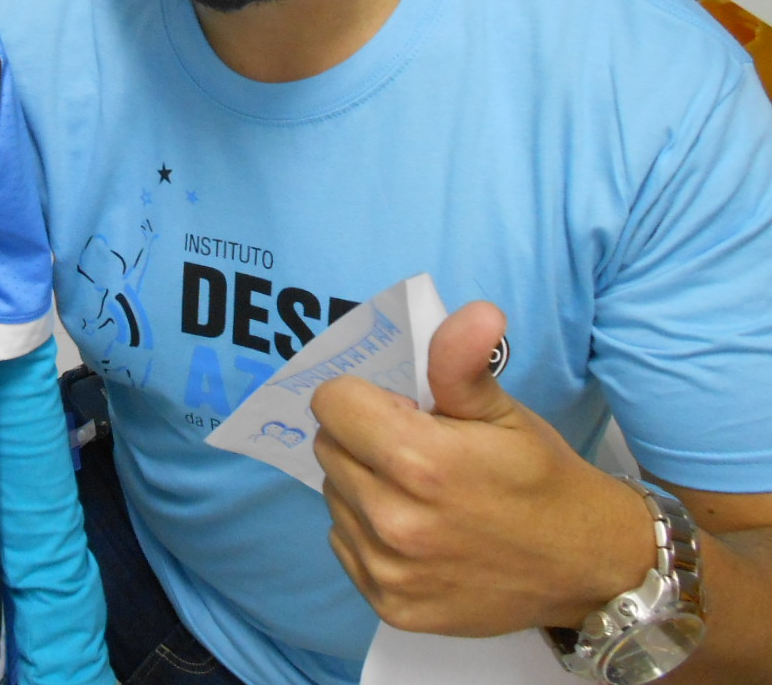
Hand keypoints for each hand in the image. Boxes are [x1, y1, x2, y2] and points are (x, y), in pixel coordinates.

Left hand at [311, 301, 652, 635]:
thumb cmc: (541, 479)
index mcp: (420, 462)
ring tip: (420, 493)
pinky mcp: (389, 604)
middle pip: (327, 448)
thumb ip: (464, 362)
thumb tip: (477, 312)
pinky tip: (417, 530)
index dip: (362, 398)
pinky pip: (344, 544)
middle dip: (361, 439)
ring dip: (363, 485)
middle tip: (414, 450)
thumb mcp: (505, 411)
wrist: (588, 567)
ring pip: (334, 496)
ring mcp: (389, 569)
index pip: (331, 403)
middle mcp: (394, 520)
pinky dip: (368, 532)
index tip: (399, 410)